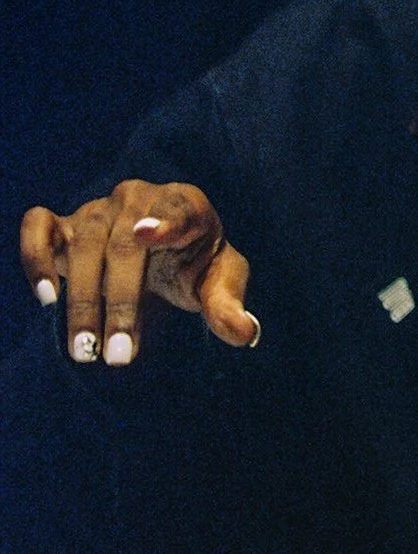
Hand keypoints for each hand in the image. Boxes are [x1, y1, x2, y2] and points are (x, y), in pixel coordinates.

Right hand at [19, 181, 260, 364]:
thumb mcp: (217, 280)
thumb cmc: (194, 263)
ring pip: (83, 243)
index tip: (145, 236)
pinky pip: (39, 226)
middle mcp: (141, 198)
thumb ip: (228, 303)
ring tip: (85, 349)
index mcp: (188, 204)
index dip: (166, 222)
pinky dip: (36, 257)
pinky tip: (46, 297)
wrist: (160, 253)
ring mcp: (100, 207)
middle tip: (119, 356)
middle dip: (120, 303)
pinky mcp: (66, 222)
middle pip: (124, 245)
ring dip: (82, 299)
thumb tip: (245, 333)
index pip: (182, 209)